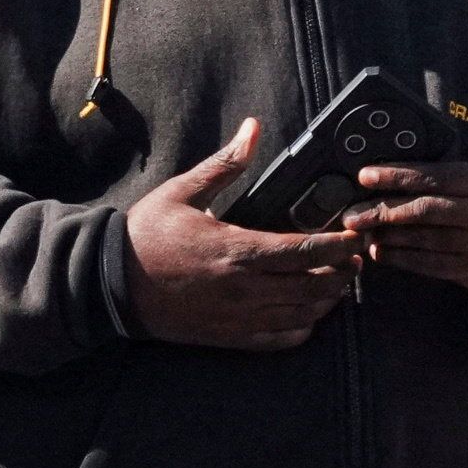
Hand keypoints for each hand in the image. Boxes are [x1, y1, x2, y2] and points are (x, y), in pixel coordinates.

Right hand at [120, 121, 370, 351]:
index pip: (305, 251)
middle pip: (314, 286)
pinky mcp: (229, 336)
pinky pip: (279, 339)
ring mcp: (238, 317)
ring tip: (339, 283)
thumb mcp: (183, 192)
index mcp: (237, 250)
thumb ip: (225, 164)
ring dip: (328, 299)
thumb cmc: (147, 235)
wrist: (110, 284)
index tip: (354, 238)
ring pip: (303, 315)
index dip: (338, 246)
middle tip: (356, 260)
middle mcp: (244, 288)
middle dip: (343, 273)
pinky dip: (302, 328)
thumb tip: (252, 128)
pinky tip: (308, 314)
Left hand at [345, 161, 467, 299]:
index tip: (366, 176)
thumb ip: (456, 175)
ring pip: (424, 239)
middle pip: (427, 209)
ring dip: (387, 235)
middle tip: (353, 213)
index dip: (400, 176)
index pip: (439, 176)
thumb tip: (402, 174)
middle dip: (384, 210)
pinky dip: (401, 258)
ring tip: (361, 230)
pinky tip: (381, 252)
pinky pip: (429, 264)